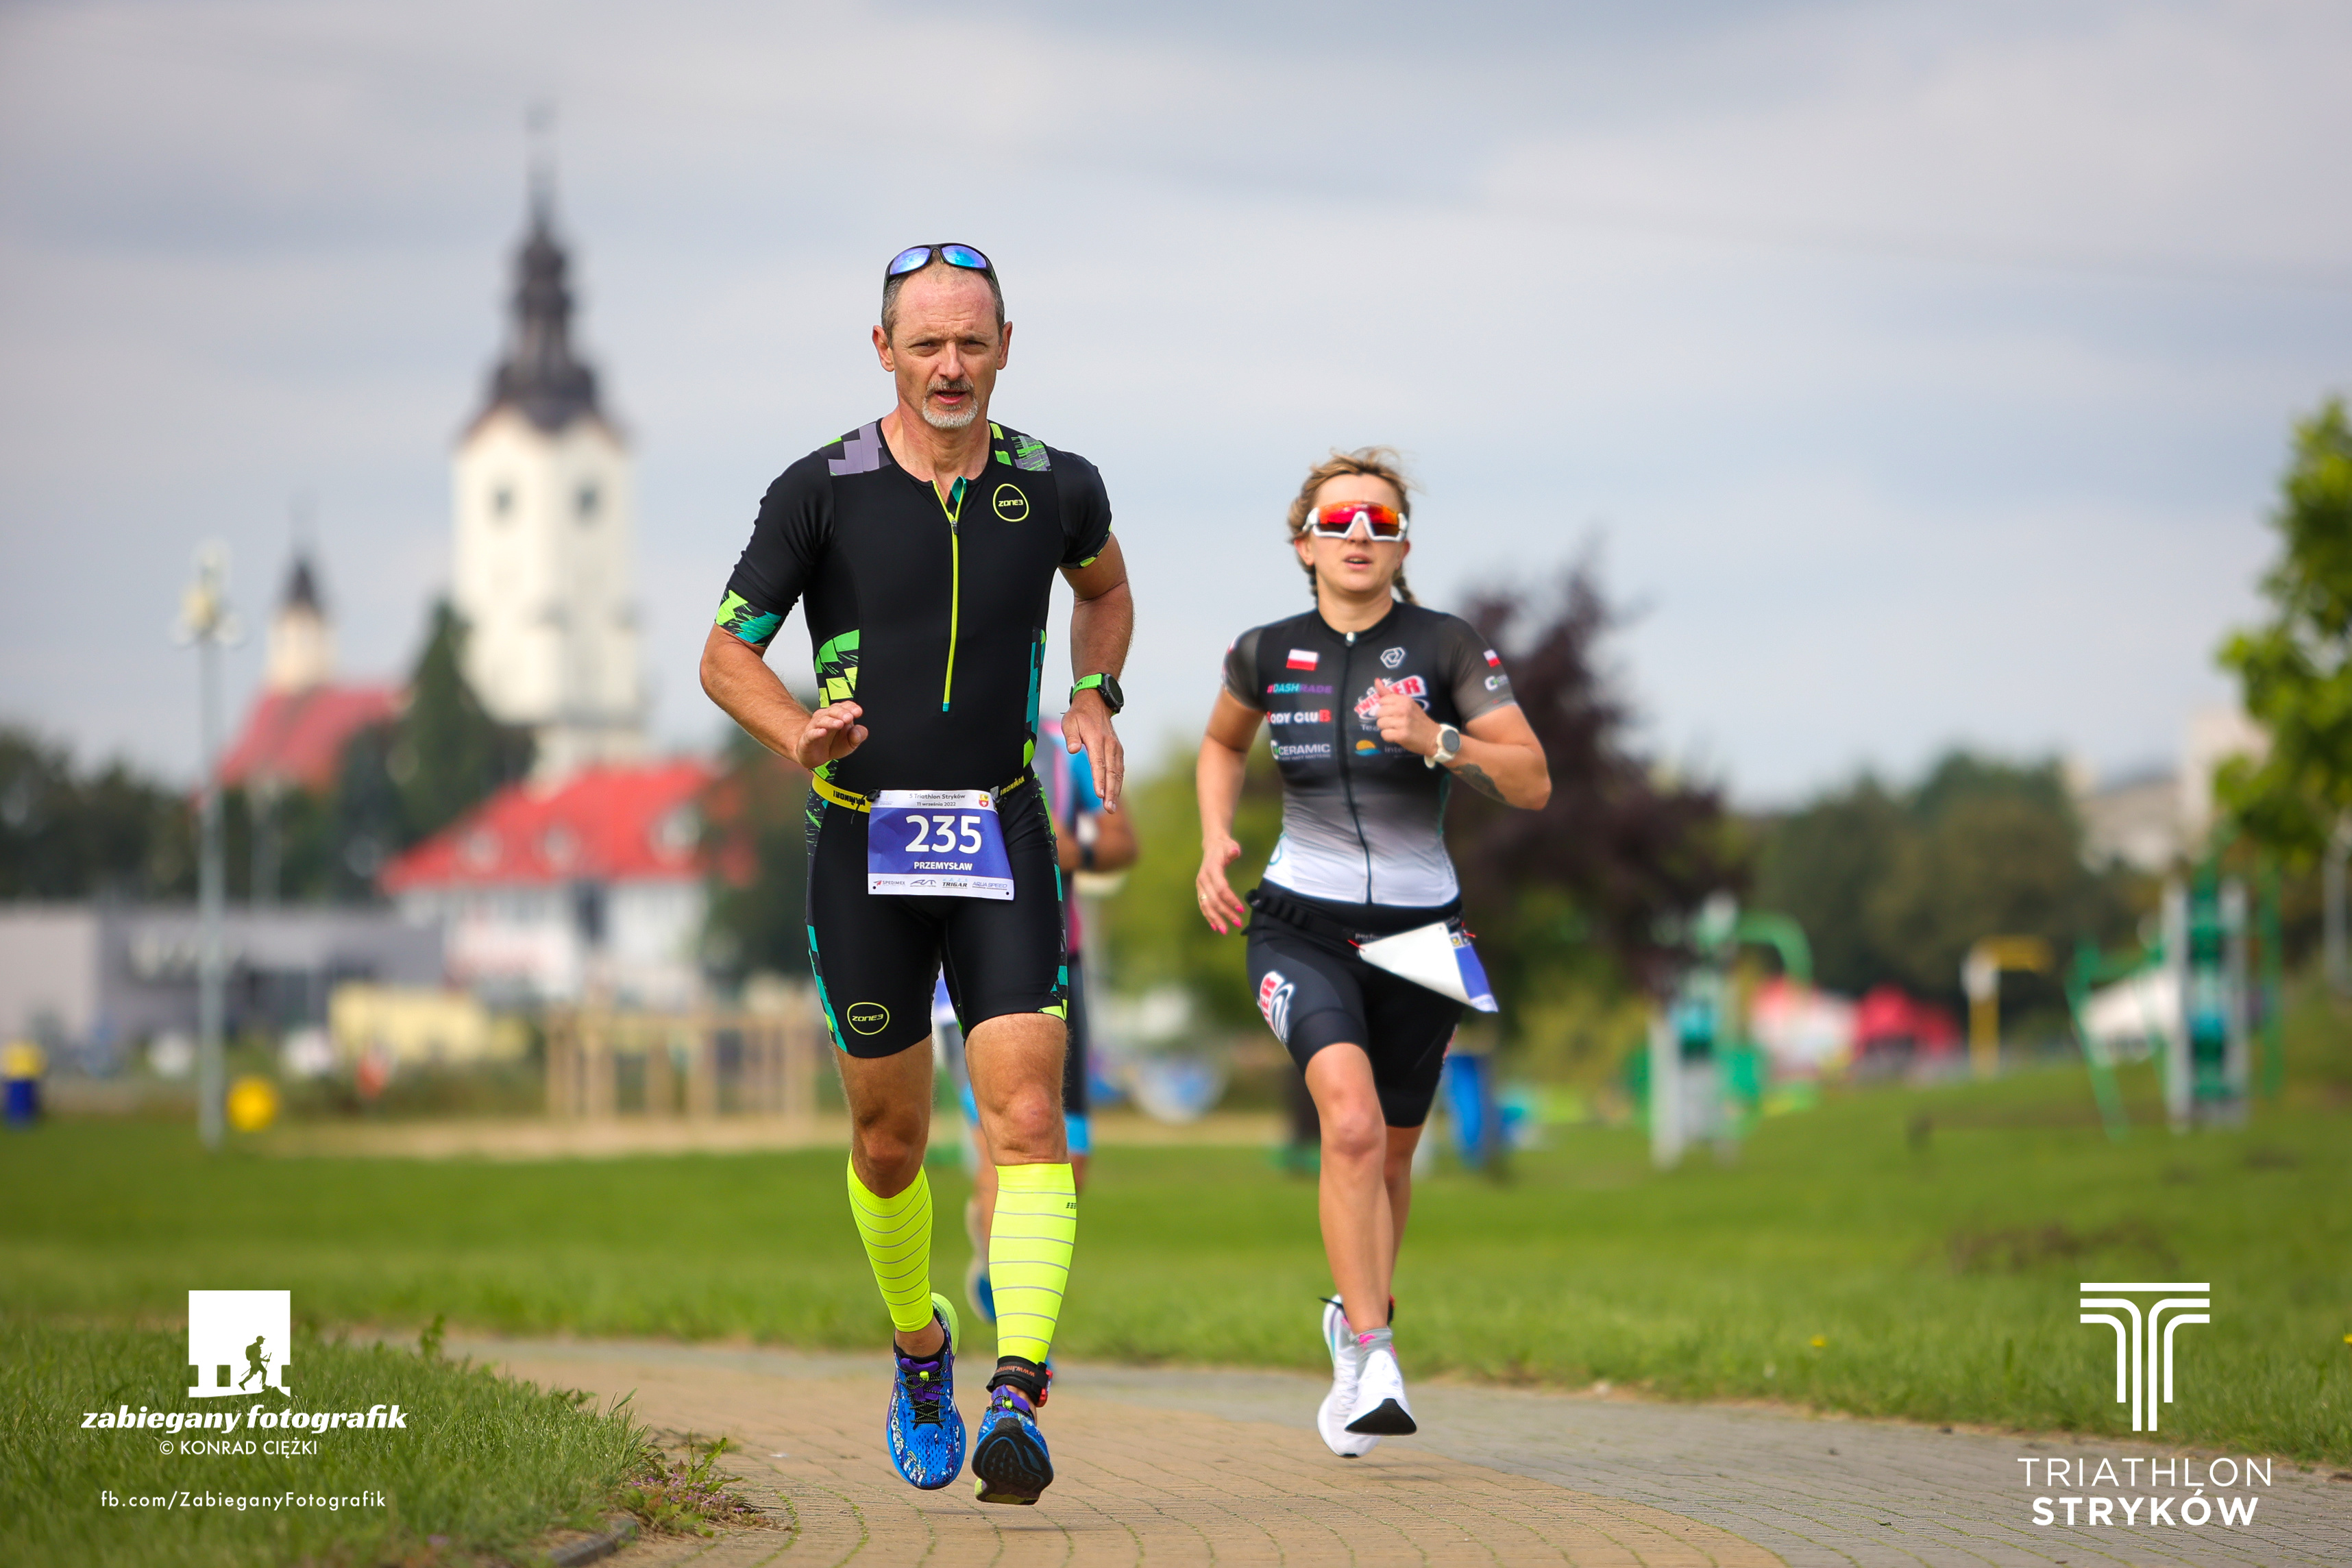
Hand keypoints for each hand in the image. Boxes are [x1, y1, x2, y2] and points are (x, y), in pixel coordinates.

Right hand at [791, 701, 867, 770]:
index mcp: (838, 716)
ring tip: (839, 724)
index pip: (844, 706)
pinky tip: (822, 732)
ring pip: (822, 720)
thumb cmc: (832, 745)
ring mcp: (815, 727)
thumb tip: (858, 732)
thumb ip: (858, 736)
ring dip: (831, 721)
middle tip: (849, 718)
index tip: (858, 712)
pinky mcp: (807, 738)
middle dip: (842, 713)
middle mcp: (825, 718)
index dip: (851, 707)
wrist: (814, 755)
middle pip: (833, 710)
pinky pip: (811, 733)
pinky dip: (816, 732)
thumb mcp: (850, 743)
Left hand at [1061, 688, 1125, 808]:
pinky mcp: (1118, 750)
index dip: (1099, 780)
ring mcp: (1116, 748)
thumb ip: (1071, 737)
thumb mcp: (1070, 722)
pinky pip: (1120, 769)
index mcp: (1096, 739)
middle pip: (1111, 772)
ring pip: (1118, 772)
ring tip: (1112, 807)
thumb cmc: (1080, 715)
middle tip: (1108, 809)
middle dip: (1110, 792)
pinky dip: (1119, 782)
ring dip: (1116, 790)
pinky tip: (1116, 794)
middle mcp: (1109, 745)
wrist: (1095, 704)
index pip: (1098, 763)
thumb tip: (1073, 749)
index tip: (1100, 794)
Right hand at [1196, 835, 1248, 933]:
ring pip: (1206, 905)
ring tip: (1225, 931)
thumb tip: (1234, 852)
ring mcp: (1200, 885)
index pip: (1221, 888)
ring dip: (1216, 919)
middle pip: (1214, 900)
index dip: (1231, 900)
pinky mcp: (1200, 890)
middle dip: (1225, 913)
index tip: (1242, 909)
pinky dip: (1208, 916)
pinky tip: (1215, 926)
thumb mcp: (1230, 845)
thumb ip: (1232, 850)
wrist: (1212, 845)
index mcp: (1212, 869)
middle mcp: (1203, 879)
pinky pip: (1203, 905)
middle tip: (1238, 923)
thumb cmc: (1224, 847)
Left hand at [1374, 680, 1439, 755]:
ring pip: (1380, 724)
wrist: (1433, 736)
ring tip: (1396, 729)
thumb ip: (1390, 694)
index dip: (1385, 708)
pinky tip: (1397, 736)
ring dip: (1386, 728)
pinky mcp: (1401, 735)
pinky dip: (1389, 737)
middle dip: (1384, 719)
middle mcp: (1402, 709)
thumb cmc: (1418, 719)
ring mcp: (1402, 722)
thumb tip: (1376, 681)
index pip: (1382, 701)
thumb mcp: (1407, 703)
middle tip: (1395, 722)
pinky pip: (1384, 734)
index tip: (1394, 712)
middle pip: (1379, 713)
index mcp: (1404, 700)